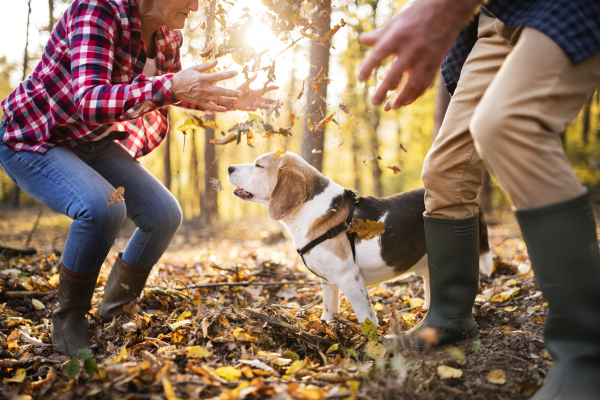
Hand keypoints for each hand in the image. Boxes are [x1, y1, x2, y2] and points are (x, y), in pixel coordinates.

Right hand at [172, 60, 241, 111]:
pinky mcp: (200, 102)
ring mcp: (202, 97)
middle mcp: (204, 88)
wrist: (173, 87)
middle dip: (231, 92)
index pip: (218, 76)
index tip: (236, 72)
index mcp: (203, 78)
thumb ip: (206, 66)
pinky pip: (210, 107)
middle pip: (220, 91)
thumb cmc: (184, 76)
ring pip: (217, 100)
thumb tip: (216, 61)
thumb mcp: (194, 68)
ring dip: (227, 101)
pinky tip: (225, 110)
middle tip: (240, 93)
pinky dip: (218, 109)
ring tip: (235, 101)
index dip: (228, 74)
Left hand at [233, 82, 278, 110]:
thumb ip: (252, 79)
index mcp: (257, 92)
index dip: (272, 88)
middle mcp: (256, 98)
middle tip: (278, 102)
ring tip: (270, 107)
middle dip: (272, 101)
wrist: (232, 97)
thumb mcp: (246, 83)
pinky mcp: (247, 108)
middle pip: (266, 100)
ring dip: (265, 106)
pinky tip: (255, 108)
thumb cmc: (239, 90)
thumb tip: (257, 73)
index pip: (266, 90)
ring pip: (261, 105)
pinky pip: (251, 108)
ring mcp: (253, 103)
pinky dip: (253, 108)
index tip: (278, 86)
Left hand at [357, 0, 480, 109]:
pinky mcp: (436, 62)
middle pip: (395, 74)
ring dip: (401, 97)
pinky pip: (426, 82)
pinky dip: (416, 94)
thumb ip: (380, 34)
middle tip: (374, 102)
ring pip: (413, 83)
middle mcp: (412, 47)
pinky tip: (407, 101)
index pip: (379, 54)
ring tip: (391, 107)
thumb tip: (362, 40)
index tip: (360, 80)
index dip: (368, 68)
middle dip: (383, 90)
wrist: (450, 7)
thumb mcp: (397, 20)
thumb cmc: (418, 13)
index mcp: (398, 35)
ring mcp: (425, 56)